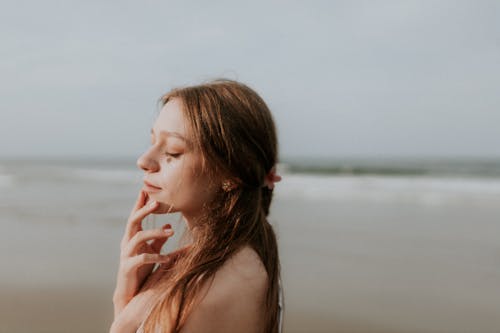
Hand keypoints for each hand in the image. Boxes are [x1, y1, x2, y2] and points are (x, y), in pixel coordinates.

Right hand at [112, 190, 174, 316]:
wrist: (130, 292)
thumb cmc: (140, 269)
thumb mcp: (151, 251)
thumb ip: (159, 239)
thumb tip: (168, 224)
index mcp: (132, 237)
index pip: (135, 216)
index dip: (139, 203)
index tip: (144, 189)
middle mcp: (127, 243)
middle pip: (133, 221)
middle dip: (144, 211)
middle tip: (156, 202)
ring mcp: (126, 254)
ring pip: (138, 237)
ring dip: (155, 232)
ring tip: (171, 232)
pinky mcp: (128, 267)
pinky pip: (141, 258)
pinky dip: (155, 257)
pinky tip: (167, 258)